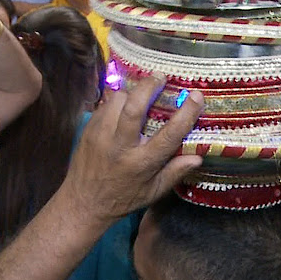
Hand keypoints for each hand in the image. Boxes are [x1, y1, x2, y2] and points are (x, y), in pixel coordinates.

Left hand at [56, 77, 202, 224]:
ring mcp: (100, 136)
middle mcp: (120, 146)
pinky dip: (116, 101)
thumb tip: (198, 156)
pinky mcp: (88, 130)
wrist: (82, 202)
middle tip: (161, 76)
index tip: (196, 96)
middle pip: (135, 107)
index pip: (169, 134)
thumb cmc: (122, 199)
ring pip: (117, 100)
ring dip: (131, 93)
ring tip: (141, 93)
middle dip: (149, 87)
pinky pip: (104, 105)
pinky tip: (124, 106)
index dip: (186, 113)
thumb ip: (175, 172)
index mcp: (141, 163)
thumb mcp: (153, 192)